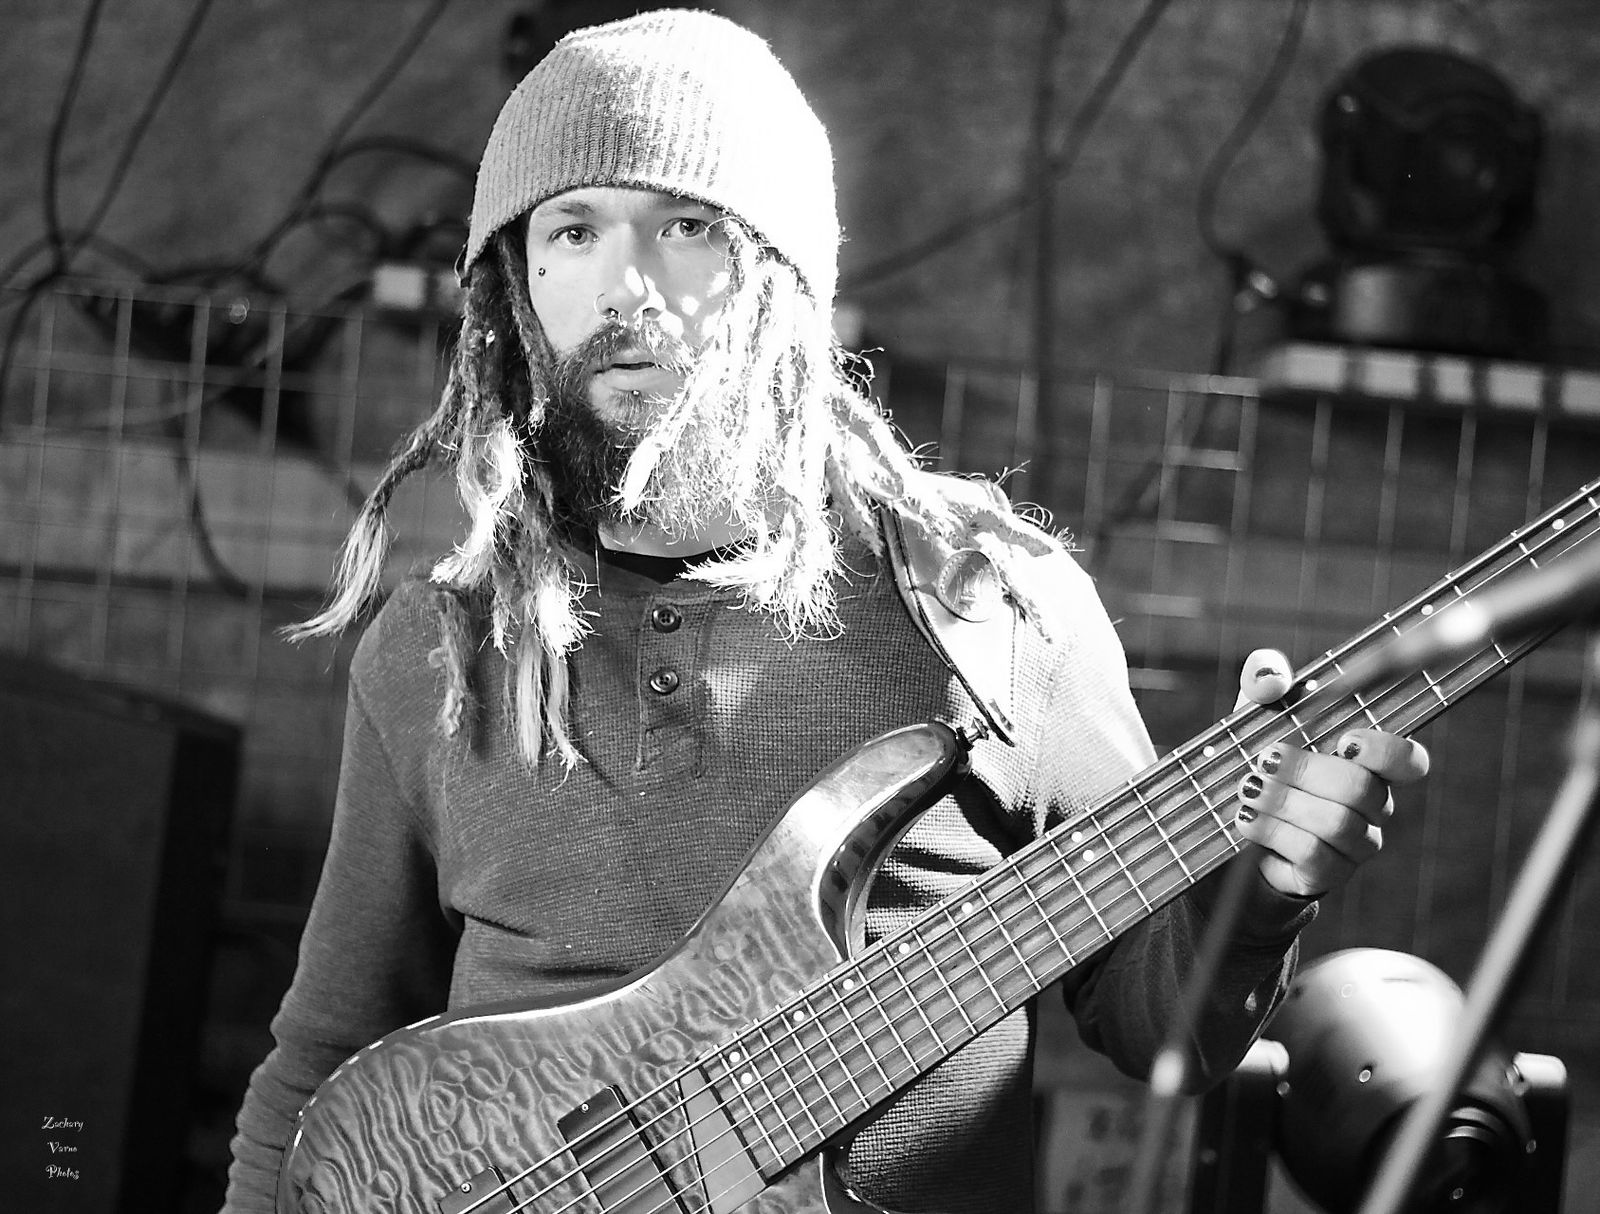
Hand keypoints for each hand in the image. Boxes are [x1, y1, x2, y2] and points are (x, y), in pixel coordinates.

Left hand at [1232, 648, 1429, 897]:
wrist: (1227, 823)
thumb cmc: (1257, 759)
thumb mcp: (1255, 714)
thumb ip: (1264, 681)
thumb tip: (1272, 677)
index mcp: (1367, 762)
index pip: (1409, 760)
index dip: (1388, 751)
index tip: (1345, 740)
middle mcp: (1372, 804)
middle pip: (1364, 790)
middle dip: (1308, 772)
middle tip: (1264, 760)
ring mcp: (1354, 843)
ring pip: (1338, 824)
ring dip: (1285, 803)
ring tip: (1247, 789)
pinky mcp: (1327, 874)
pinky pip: (1314, 855)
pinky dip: (1274, 832)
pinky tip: (1246, 819)